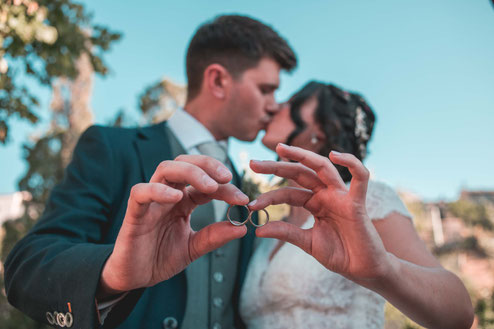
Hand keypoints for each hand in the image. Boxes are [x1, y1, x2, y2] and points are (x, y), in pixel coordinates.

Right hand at [99, 155, 247, 295]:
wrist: (135, 278)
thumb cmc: (161, 258)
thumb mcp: (194, 248)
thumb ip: (214, 236)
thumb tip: (243, 228)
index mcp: (183, 201)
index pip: (206, 183)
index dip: (225, 187)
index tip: (243, 199)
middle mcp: (167, 195)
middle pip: (185, 163)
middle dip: (208, 165)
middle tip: (227, 177)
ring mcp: (150, 201)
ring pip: (166, 169)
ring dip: (190, 172)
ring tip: (210, 186)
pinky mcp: (134, 213)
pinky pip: (141, 192)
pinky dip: (158, 190)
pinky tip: (177, 197)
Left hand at [248, 143, 389, 282]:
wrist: (362, 270)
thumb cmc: (339, 254)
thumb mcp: (307, 242)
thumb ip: (287, 233)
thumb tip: (258, 230)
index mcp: (314, 203)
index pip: (288, 193)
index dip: (269, 197)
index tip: (251, 205)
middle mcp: (326, 194)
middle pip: (300, 173)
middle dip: (276, 166)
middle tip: (253, 163)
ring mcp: (341, 196)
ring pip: (322, 168)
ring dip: (302, 156)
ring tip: (280, 149)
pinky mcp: (357, 202)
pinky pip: (361, 178)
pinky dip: (351, 163)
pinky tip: (335, 155)